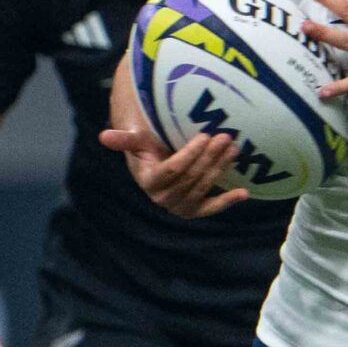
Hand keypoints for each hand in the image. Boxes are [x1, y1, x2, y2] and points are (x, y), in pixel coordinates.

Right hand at [98, 115, 250, 217]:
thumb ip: (125, 140)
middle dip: (209, 157)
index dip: (190, 154)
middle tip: (225, 137)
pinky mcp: (195, 210)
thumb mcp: (137, 141)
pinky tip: (244, 193)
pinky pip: (212, 207)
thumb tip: (103, 136)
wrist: (157, 164)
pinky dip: (228, 201)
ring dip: (220, 168)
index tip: (204, 136)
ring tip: (234, 148)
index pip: (173, 170)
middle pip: (191, 178)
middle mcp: (163, 198)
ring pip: (203, 187)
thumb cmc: (148, 148)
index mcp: (149, 181)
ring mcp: (179, 206)